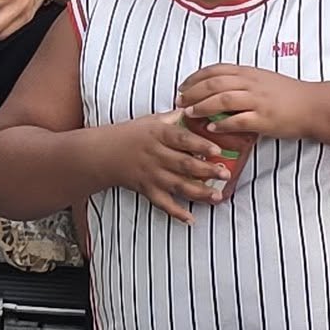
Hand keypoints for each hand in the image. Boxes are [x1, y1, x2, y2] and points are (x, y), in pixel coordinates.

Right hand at [99, 112, 234, 225]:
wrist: (104, 153)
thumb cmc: (131, 134)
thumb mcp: (152, 120)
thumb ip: (175, 118)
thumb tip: (198, 109)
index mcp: (158, 135)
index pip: (182, 139)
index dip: (200, 145)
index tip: (217, 149)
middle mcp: (155, 155)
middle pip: (184, 164)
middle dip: (207, 171)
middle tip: (225, 174)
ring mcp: (151, 174)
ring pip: (178, 185)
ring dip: (198, 192)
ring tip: (216, 196)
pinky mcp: (146, 189)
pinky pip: (163, 203)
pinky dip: (176, 213)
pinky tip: (191, 220)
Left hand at [176, 64, 310, 158]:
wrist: (313, 106)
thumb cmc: (287, 94)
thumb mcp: (262, 79)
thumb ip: (241, 81)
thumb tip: (216, 87)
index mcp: (249, 72)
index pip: (216, 70)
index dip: (195, 77)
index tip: (182, 86)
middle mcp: (251, 83)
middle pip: (214, 83)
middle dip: (193, 92)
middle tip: (179, 101)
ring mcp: (258, 101)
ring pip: (223, 99)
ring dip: (203, 106)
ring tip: (189, 113)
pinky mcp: (264, 119)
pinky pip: (239, 120)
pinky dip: (223, 124)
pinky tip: (211, 129)